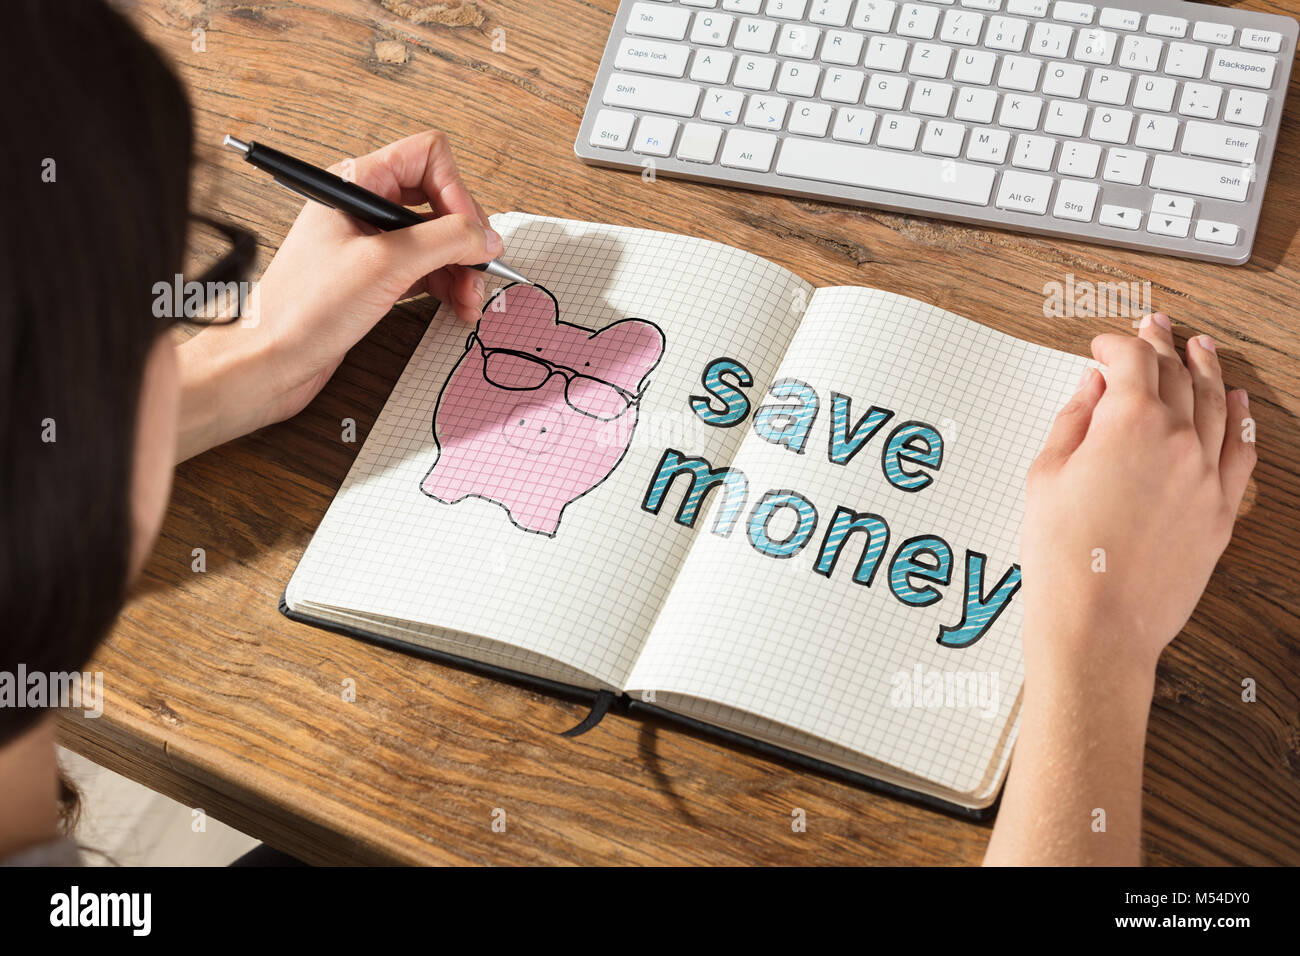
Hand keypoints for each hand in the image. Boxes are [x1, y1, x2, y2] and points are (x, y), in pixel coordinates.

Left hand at [177, 130, 501, 460]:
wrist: (270, 361)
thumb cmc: (302, 310)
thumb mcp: (384, 265)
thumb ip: (443, 242)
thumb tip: (485, 235)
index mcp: (355, 183)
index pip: (427, 158)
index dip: (456, 192)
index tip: (470, 232)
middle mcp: (364, 207)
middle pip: (438, 201)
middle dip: (464, 237)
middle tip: (479, 268)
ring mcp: (371, 244)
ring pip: (436, 241)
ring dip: (461, 267)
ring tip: (470, 299)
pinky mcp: (376, 278)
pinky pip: (426, 270)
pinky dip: (447, 286)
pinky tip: (457, 306)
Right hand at [1021, 313, 1255, 680]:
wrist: (1097, 621)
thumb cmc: (1063, 556)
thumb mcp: (1046, 476)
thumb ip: (1073, 421)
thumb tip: (1091, 389)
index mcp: (1128, 423)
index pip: (1132, 361)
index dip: (1115, 344)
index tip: (1102, 347)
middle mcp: (1176, 440)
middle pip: (1177, 374)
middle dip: (1161, 345)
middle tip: (1153, 328)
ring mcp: (1206, 475)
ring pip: (1215, 404)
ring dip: (1207, 369)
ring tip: (1201, 348)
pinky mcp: (1220, 510)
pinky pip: (1242, 452)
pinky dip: (1241, 422)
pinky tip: (1238, 405)